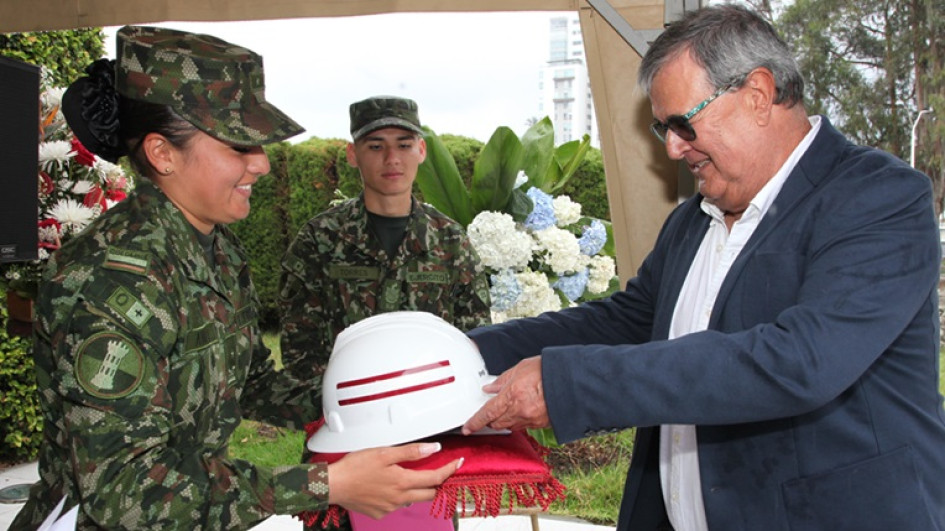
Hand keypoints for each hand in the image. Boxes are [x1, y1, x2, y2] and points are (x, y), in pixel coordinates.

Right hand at [327, 442, 461, 518]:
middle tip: (436, 471)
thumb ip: (411, 452)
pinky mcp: (379, 513)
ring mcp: (389, 508)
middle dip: (436, 483)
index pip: (435, 478)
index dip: (449, 470)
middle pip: (429, 494)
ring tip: (403, 475)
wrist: (333, 485)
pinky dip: (397, 496)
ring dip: (415, 489)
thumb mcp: (384, 452)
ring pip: (412, 500)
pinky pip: (395, 506)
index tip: (458, 464)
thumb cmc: (354, 467)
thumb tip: (433, 449)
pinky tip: (386, 486)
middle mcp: (399, 498)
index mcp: (402, 481)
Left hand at [462, 356, 548, 434]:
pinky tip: (522, 410)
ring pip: (509, 426)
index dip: (474, 422)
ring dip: (503, 420)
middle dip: (489, 419)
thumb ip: (502, 380)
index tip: (467, 428)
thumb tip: (490, 388)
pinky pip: (523, 426)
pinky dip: (518, 420)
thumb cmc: (547, 370)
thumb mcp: (520, 368)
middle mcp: (520, 410)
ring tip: (509, 407)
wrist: (570, 380)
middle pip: (496, 423)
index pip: (487, 413)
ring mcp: (530, 419)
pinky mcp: (540, 424)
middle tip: (490, 410)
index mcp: (512, 395)